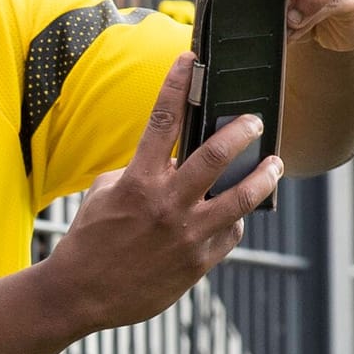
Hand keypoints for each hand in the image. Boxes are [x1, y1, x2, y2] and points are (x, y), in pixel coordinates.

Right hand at [46, 53, 281, 332]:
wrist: (80, 294)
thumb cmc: (88, 241)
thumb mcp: (102, 196)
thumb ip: (136, 174)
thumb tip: (166, 165)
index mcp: (138, 182)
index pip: (162, 122)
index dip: (177, 85)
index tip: (191, 60)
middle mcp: (166, 204)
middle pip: (215, 155)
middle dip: (241, 131)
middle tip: (254, 121)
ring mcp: (187, 234)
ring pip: (241, 197)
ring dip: (263, 176)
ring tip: (273, 164)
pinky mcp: (199, 262)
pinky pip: (230, 234)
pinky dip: (233, 221)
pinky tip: (233, 217)